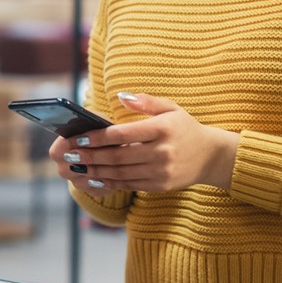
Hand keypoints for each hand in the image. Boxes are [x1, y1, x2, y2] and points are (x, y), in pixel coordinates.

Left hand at [48, 92, 238, 193]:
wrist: (211, 156)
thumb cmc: (184, 128)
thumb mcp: (171, 108)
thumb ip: (146, 101)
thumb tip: (121, 97)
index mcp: (163, 129)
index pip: (124, 134)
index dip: (98, 137)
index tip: (78, 138)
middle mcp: (163, 152)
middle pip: (119, 156)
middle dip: (91, 156)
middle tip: (69, 155)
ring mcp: (162, 171)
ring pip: (122, 173)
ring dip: (96, 171)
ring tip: (76, 167)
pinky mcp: (161, 185)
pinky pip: (130, 185)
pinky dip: (110, 182)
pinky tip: (94, 178)